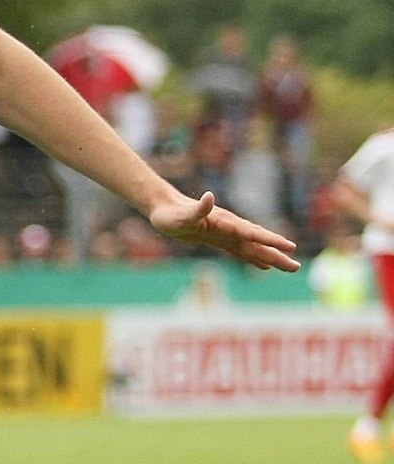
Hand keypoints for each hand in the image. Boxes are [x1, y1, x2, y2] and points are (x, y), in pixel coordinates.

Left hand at [149, 192, 299, 271]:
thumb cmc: (172, 215)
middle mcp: (231, 228)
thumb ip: (198, 209)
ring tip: (291, 267)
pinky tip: (265, 265)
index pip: (253, 233)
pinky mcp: (220, 240)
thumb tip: (209, 197)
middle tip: (297, 267)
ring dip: (272, 257)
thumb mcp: (182, 215)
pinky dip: (254, 258)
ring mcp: (227, 235)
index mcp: (226, 223)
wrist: (165, 209)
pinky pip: (241, 251)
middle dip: (278, 254)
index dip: (271, 240)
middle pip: (259, 243)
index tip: (290, 246)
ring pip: (254, 248)